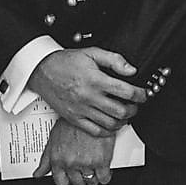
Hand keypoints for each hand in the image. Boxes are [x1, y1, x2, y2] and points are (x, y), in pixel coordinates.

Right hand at [27, 48, 146, 137]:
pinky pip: (95, 131)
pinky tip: (111, 124)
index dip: (140, 94)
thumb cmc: (65, 62)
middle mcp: (89, 97)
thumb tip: (131, 70)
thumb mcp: (91, 53)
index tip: (143, 94)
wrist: (41, 70)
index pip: (126, 92)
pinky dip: (108, 130)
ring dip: (123, 121)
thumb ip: (113, 60)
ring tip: (125, 114)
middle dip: (134, 109)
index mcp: (95, 80)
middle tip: (135, 105)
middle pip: (121, 111)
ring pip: (110, 123)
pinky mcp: (74, 118)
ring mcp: (81, 110)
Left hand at [32, 118, 116, 184]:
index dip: (68, 180)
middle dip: (81, 176)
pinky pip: (104, 178)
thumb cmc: (72, 122)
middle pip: (78, 183)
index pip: (61, 183)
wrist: (89, 110)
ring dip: (93, 176)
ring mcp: (86, 163)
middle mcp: (70, 162)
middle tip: (84, 166)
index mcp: (57, 159)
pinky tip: (103, 166)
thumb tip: (38, 173)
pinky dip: (105, 175)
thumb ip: (46, 160)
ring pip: (91, 182)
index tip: (71, 175)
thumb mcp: (53, 139)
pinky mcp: (102, 161)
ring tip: (94, 164)